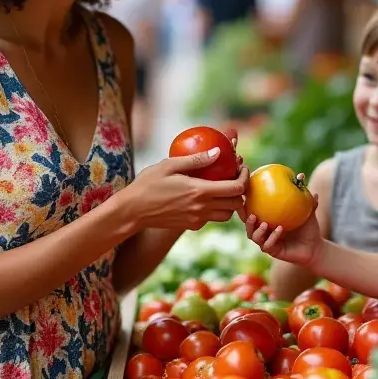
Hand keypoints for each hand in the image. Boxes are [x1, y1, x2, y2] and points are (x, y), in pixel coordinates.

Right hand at [127, 136, 248, 230]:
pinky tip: (205, 196)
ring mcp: (197, 219)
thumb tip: (218, 152)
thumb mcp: (169, 165)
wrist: (133, 211)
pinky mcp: (192, 226)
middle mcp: (202, 208)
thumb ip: (196, 160)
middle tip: (234, 176)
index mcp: (199, 191)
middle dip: (240, 190)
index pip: (236, 189)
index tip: (242, 167)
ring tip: (223, 187)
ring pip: (227, 215)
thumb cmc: (148, 184)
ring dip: (230, 202)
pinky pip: (212, 218)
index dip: (244, 177)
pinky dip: (215, 209)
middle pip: (237, 204)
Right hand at [244, 180, 321, 267]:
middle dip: (246, 219)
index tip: (243, 197)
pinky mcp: (273, 251)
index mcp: (267, 220)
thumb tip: (302, 176)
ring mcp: (267, 242)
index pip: (252, 212)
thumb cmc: (309, 228)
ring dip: (257, 230)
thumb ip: (303, 195)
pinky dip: (272, 237)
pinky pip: (268, 245)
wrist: (315, 247)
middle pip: (248, 225)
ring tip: (264, 223)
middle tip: (251, 213)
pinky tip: (279, 230)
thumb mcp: (306, 210)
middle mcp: (264, 231)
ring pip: (254, 237)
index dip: (244, 206)